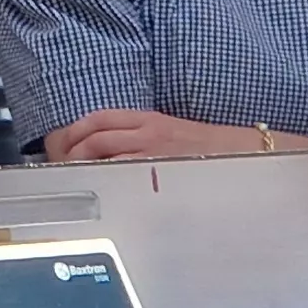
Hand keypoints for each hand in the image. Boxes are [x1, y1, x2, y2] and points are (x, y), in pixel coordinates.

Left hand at [44, 109, 307, 162]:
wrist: (251, 154)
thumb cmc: (216, 152)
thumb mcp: (176, 137)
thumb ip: (146, 142)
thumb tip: (115, 158)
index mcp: (151, 119)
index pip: (99, 117)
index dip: (73, 131)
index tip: (58, 147)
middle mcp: (148, 130)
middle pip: (93, 134)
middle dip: (68, 150)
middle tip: (56, 169)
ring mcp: (155, 149)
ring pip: (103, 151)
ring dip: (80, 164)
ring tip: (70, 181)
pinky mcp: (164, 168)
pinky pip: (125, 171)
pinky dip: (105, 177)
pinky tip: (97, 190)